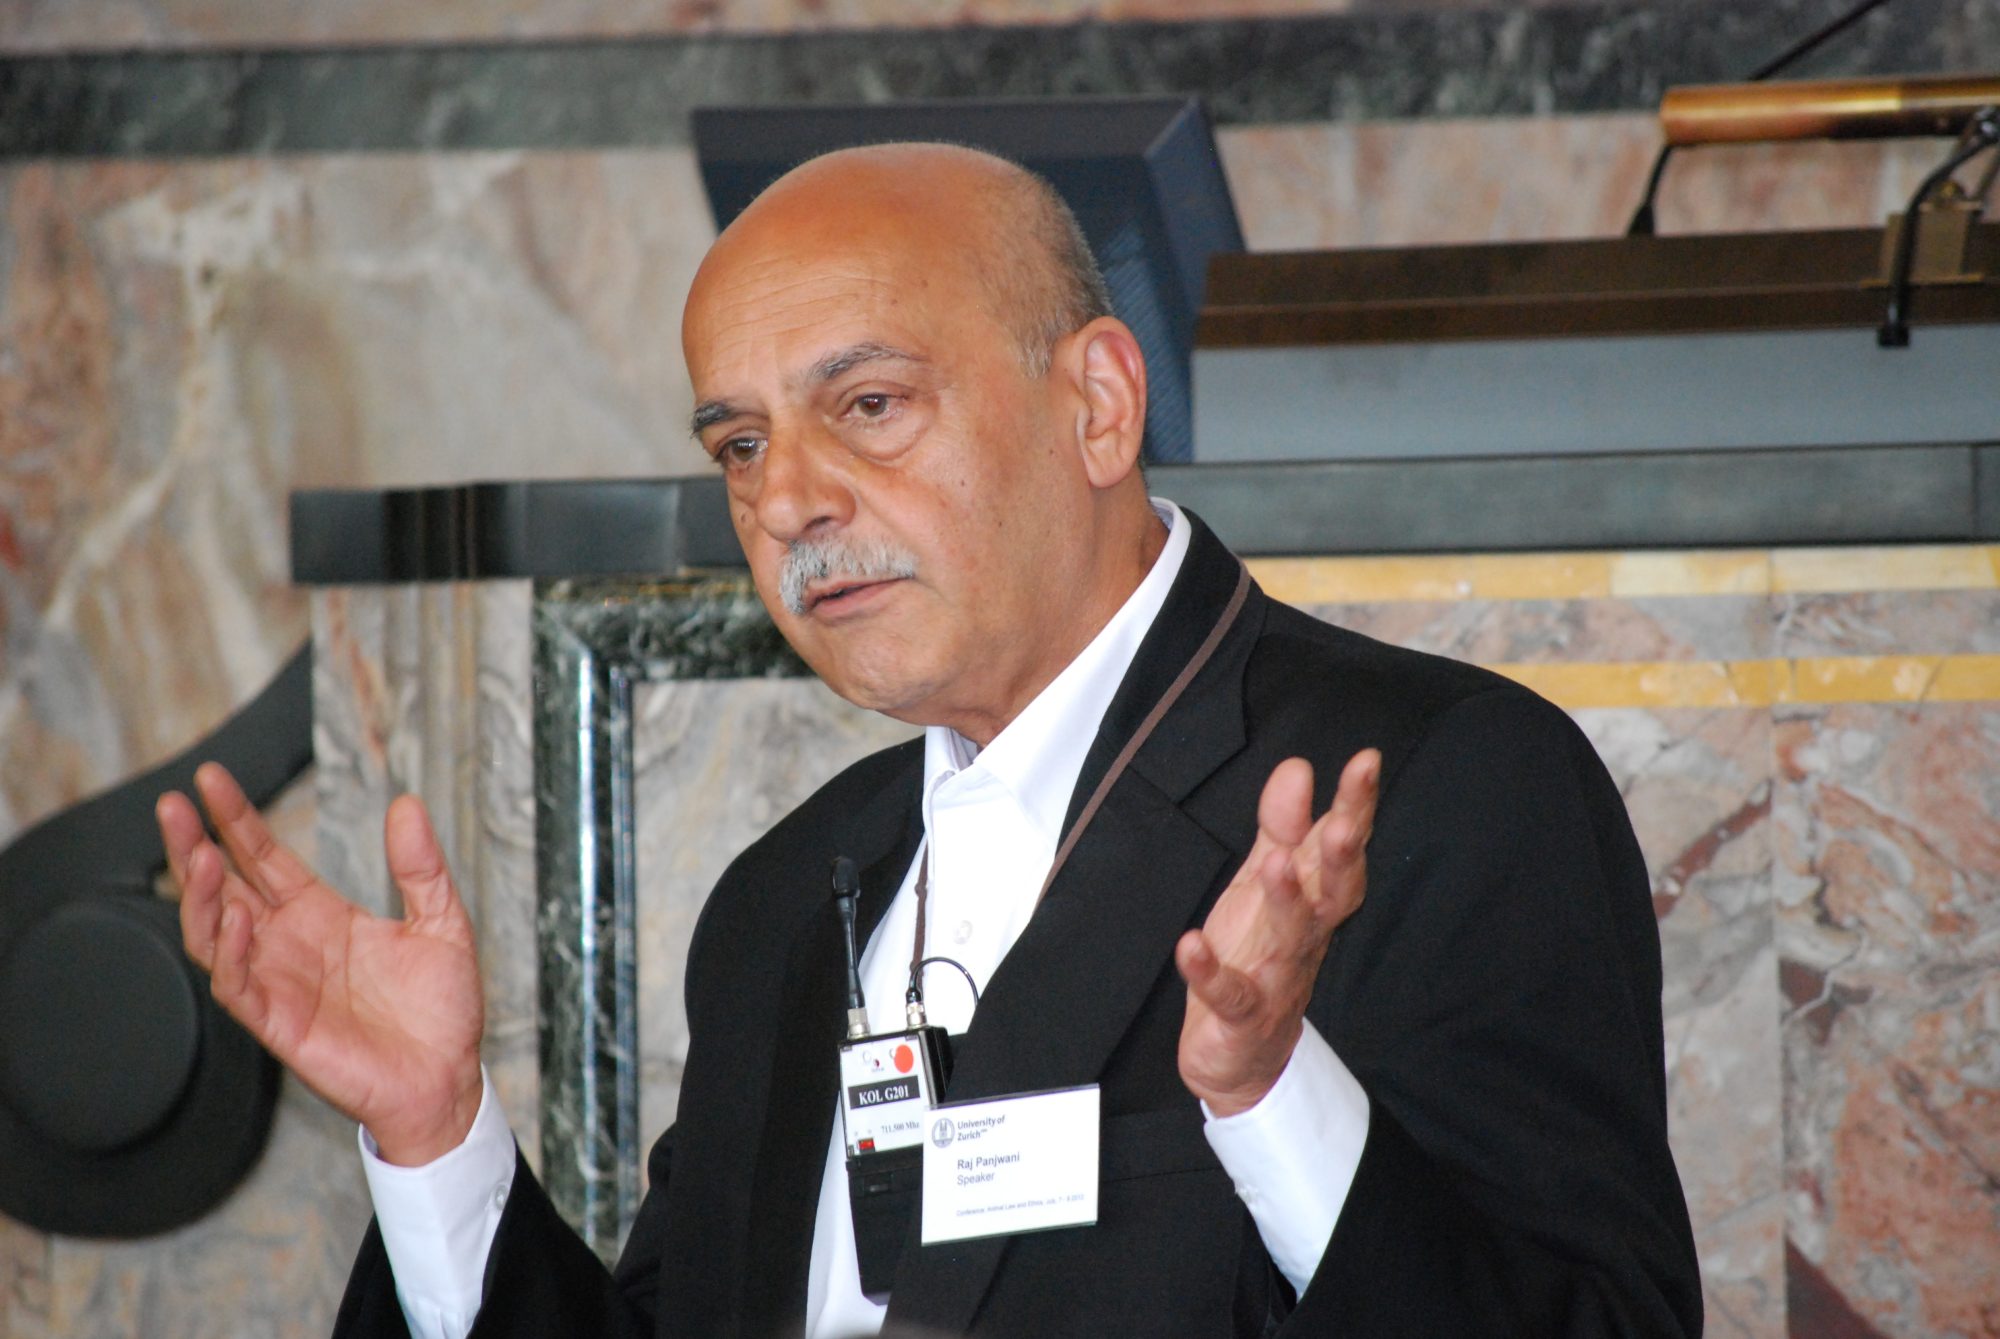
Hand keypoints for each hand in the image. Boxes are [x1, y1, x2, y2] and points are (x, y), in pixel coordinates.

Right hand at [157, 763, 485, 1164]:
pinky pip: (237, 984)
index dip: (237, 821)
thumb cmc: (441, 1011)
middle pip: (225, 888)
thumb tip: (408, 804)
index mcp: (322, 915)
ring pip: (215, 933)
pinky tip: (235, 916)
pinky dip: (230, 950)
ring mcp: (280, 982)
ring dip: (202, 895)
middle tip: (173, 806)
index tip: (211, 781)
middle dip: (194, 847)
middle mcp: (290, 945)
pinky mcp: (279, 1023)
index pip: (263, 858)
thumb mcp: (442, 920)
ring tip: (197, 854)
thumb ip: (421, 865)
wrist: (448, 1078)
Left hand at [1175, 749, 1379, 1116]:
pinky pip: (1229, 995)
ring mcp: (1276, 977)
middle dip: (1341, 857)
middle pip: (1333, 893)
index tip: (1366, 761)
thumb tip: (1298, 768)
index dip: (1356, 807)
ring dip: (1286, 903)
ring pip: (1290, 939)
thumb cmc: (1257, 954)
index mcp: (1313, 900)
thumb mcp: (1263, 882)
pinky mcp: (1242, 1014)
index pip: (1341, 849)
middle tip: (1342, 821)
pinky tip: (1190, 947)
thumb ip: (1282, 827)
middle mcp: (1305, 936)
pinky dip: (1210, 973)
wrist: (1241, 1055)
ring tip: (1275, 864)